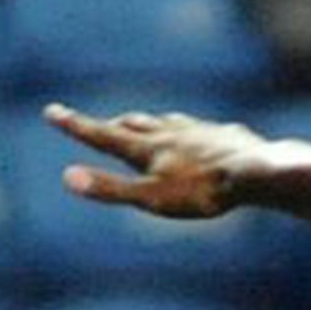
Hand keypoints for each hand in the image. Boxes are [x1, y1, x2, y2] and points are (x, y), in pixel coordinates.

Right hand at [43, 102, 264, 218]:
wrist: (258, 171)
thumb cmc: (204, 192)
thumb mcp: (153, 198)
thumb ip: (111, 189)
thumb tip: (67, 177)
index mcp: (147, 148)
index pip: (102, 134)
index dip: (75, 125)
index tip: (52, 111)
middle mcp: (170, 132)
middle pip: (133, 124)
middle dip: (111, 124)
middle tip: (96, 123)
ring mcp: (199, 131)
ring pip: (167, 122)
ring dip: (149, 122)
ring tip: (145, 124)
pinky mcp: (226, 135)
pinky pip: (203, 128)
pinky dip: (190, 129)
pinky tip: (201, 133)